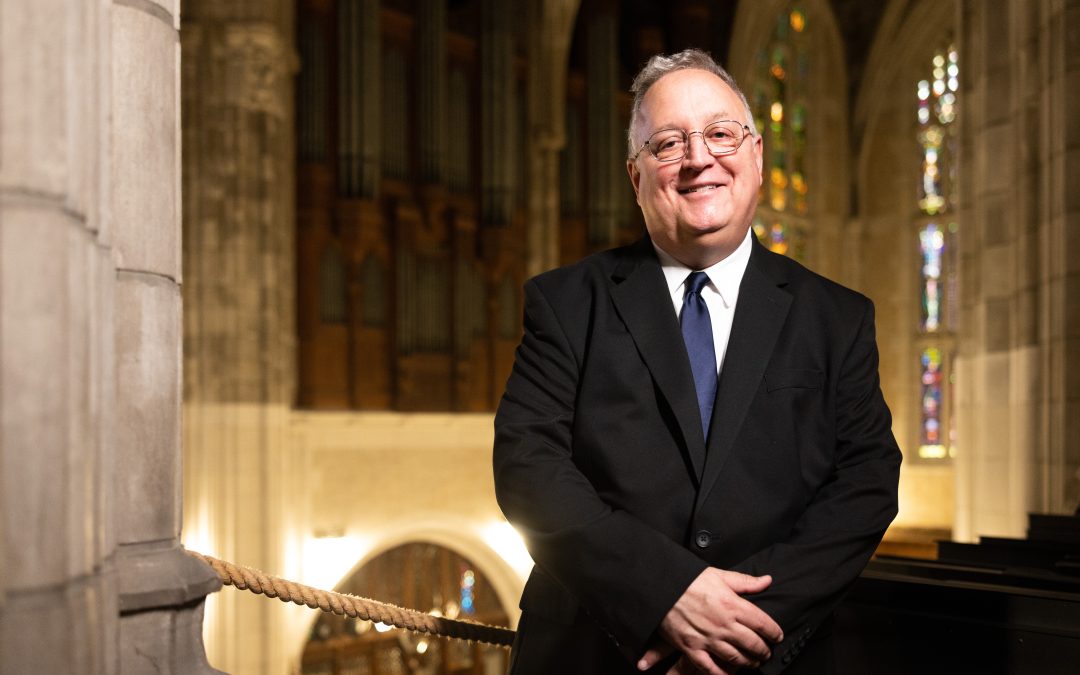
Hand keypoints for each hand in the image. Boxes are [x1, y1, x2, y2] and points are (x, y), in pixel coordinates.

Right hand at [636, 568, 782, 674]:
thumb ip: (745, 582)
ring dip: (748, 663)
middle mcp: (723, 624)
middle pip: (753, 644)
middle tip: (766, 652)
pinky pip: (711, 668)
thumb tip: (767, 580)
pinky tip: (730, 672)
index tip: (777, 636)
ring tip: (752, 662)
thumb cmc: (688, 579)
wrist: (659, 586)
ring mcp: (707, 639)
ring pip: (736, 658)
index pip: (763, 623)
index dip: (774, 632)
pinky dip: (723, 674)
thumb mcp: (719, 575)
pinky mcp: (691, 648)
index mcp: (732, 604)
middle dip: (764, 651)